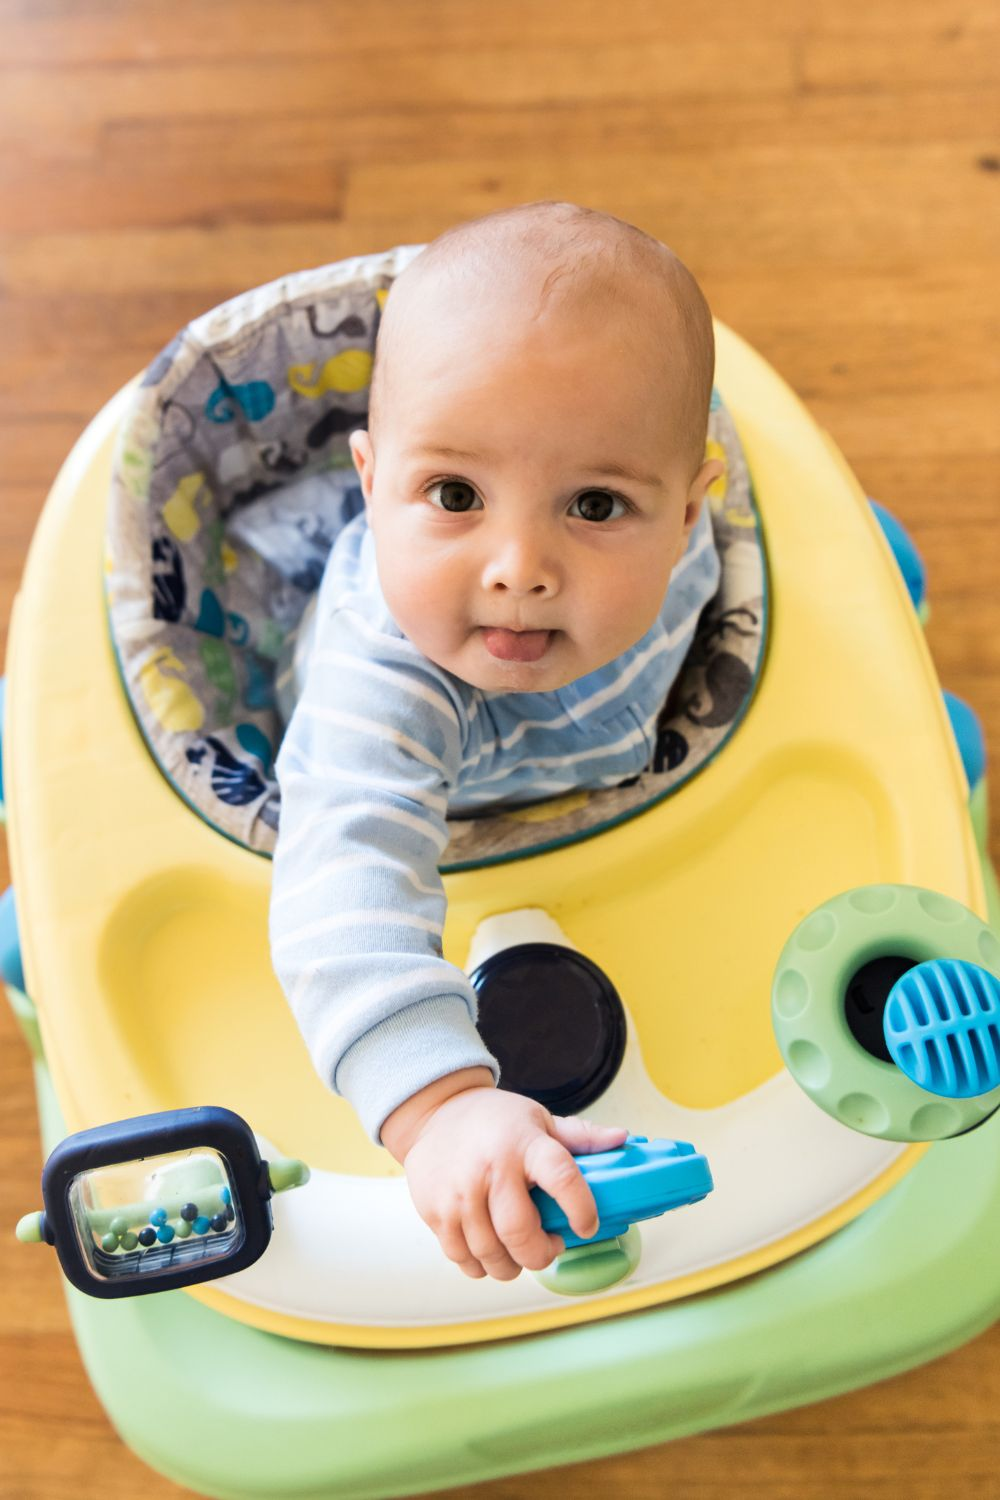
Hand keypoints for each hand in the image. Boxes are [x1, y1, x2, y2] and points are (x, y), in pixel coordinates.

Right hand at [382, 1072, 628, 1280]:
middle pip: (519, 1232)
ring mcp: (458, 1192)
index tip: (586, 1226)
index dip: (580, 1207)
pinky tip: (491, 1250)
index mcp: (523, 1143)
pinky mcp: (434, 1211)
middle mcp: (489, 1168)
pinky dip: (481, 1265)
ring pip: (491, 1253)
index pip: (561, 1177)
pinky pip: (462, 1257)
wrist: (435, 1112)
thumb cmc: (495, 1119)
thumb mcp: (539, 1118)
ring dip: (512, 1265)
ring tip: (519, 1251)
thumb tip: (623, 1138)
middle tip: (550, 1247)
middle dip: (541, 1253)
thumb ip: (580, 1135)